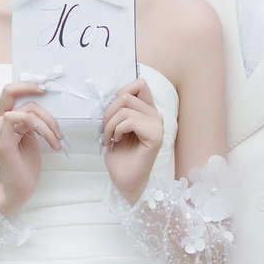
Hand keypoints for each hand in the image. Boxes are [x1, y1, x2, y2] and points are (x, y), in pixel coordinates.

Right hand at [0, 82, 62, 215]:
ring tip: (57, 141)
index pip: (9, 92)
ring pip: (27, 112)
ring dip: (48, 125)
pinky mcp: (1, 141)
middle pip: (22, 100)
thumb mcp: (30, 136)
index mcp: (2, 119)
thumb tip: (44, 106)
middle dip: (45, 112)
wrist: (18, 188)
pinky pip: (15, 119)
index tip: (44, 89)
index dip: (26, 86)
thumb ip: (31, 120)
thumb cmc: (25, 164)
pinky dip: (36, 125)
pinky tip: (47, 140)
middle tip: (58, 130)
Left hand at [101, 78, 164, 204]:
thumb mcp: (116, 126)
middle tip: (105, 129)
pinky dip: (117, 130)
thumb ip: (120, 109)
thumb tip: (114, 95)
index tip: (112, 111)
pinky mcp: (155, 136)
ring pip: (126, 109)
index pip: (139, 84)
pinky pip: (130, 121)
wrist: (125, 179)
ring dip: (110, 124)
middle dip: (109, 111)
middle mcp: (156, 115)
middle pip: (127, 95)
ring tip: (110, 138)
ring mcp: (157, 125)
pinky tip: (117, 141)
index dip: (122, 91)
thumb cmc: (121, 156)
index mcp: (148, 111)